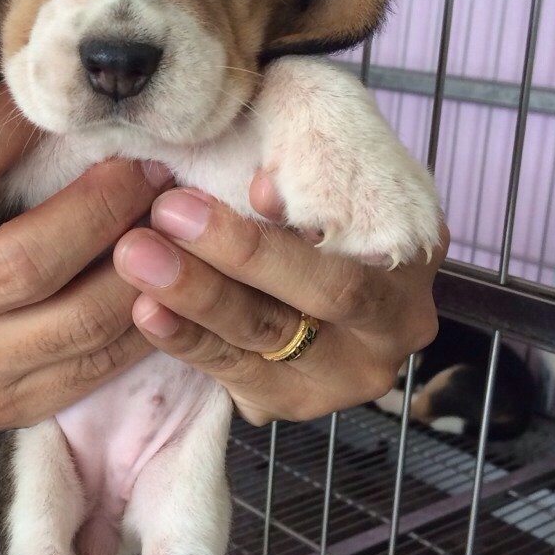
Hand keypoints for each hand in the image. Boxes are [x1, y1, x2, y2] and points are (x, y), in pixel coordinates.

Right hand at [0, 87, 166, 443]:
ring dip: (141, 268)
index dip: (3, 138)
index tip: (64, 105)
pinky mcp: (8, 406)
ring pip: (77, 325)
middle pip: (26, 263)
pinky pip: (95, 367)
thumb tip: (28, 82)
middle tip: (153, 166)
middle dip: (104, 209)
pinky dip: (143, 322)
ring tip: (177, 221)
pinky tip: (171, 281)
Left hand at [113, 173, 446, 425]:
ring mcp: (344, 375)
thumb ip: (305, 156)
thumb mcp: (320, 152)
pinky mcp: (287, 402)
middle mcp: (395, 322)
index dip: (321, 214)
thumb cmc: (303, 187)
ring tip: (139, 256)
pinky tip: (147, 310)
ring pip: (270, 338)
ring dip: (198, 296)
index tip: (251, 186)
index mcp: (415, 251)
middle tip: (170, 213)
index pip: (368, 238)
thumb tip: (264, 193)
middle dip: (241, 252)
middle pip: (326, 293)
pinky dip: (187, 339)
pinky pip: (234, 373)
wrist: (292, 248)